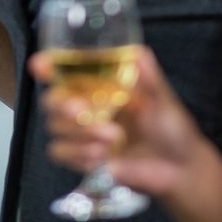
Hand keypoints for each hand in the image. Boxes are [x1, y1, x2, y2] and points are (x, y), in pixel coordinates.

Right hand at [33, 45, 214, 203]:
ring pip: (54, 128)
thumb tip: (138, 51)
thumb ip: (148, 76)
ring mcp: (83, 135)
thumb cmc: (173, 129)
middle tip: (82, 111)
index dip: (47, 66)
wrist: (180, 169)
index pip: (66, 73)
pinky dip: (79, 153)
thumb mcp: (163, 98)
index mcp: (102, 88)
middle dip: (62, 105)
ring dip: (81, 134)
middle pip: (51, 101)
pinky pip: (60, 152)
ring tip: (113, 139)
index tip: (40, 66)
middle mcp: (88, 108)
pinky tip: (103, 157)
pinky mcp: (83, 159)